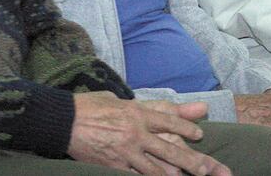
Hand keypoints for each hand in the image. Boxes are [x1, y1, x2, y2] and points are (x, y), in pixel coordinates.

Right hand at [68, 92, 229, 174]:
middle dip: (190, 160)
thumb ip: (151, 106)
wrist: (64, 121)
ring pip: (154, 169)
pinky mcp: (113, 167)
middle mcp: (135, 132)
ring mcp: (125, 152)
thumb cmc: (92, 106)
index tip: (199, 135)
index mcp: (138, 113)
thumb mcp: (123, 101)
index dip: (185, 128)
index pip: (169, 121)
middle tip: (206, 169)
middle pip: (168, 148)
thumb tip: (168, 104)